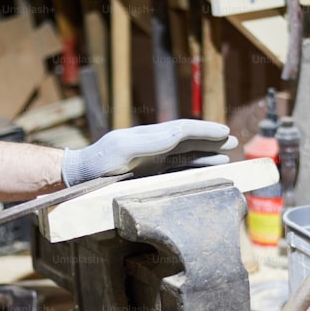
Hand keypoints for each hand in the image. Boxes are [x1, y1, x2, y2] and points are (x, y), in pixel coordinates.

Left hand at [61, 120, 236, 185]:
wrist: (77, 180)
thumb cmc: (96, 165)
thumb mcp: (121, 150)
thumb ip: (149, 141)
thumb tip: (178, 134)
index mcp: (148, 137)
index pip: (182, 130)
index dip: (204, 131)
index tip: (224, 132)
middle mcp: (152, 147)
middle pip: (187, 141)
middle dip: (210, 140)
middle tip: (233, 141)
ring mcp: (150, 161)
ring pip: (185, 156)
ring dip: (205, 156)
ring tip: (225, 157)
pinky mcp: (147, 176)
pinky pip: (176, 171)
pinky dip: (193, 170)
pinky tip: (204, 173)